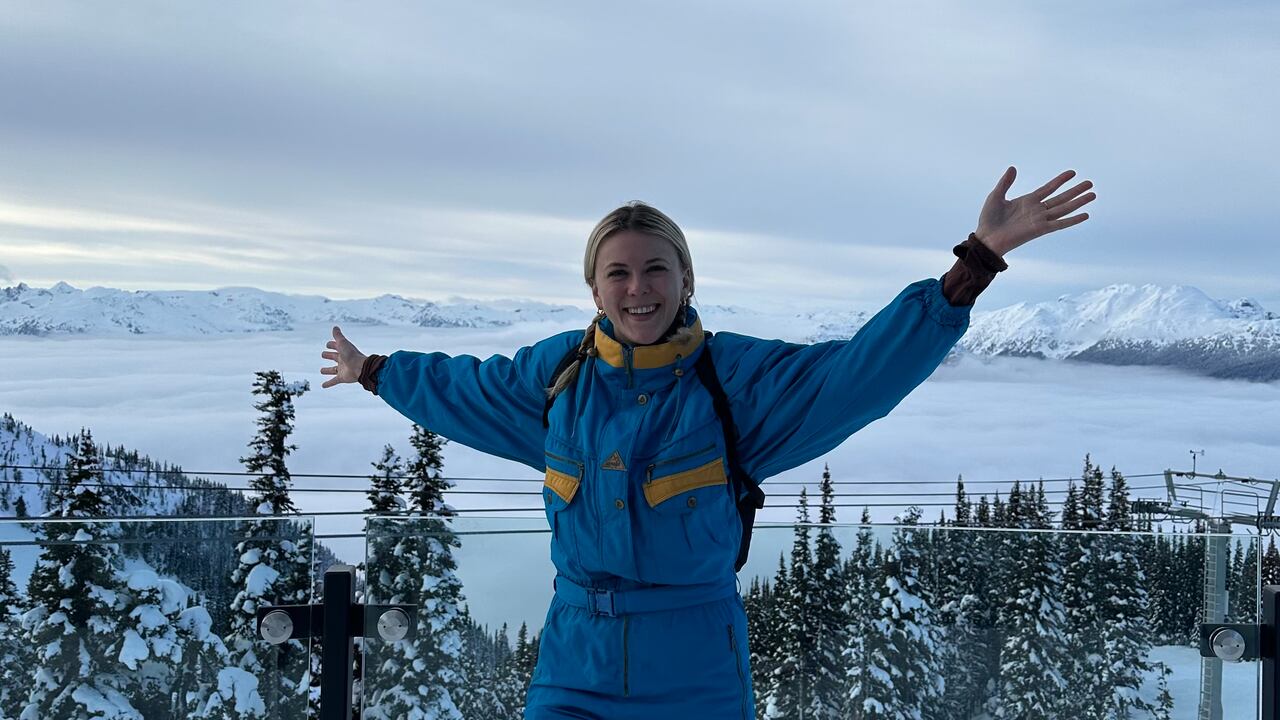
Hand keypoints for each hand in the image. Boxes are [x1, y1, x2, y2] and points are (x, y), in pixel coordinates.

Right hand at [320, 326, 367, 388]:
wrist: (360, 368)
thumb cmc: (352, 354)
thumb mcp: (343, 343)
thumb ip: (338, 336)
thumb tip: (335, 327)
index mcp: (344, 351)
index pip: (337, 346)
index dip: (332, 344)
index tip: (328, 344)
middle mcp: (343, 360)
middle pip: (334, 357)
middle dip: (329, 355)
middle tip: (323, 354)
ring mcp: (342, 369)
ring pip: (333, 370)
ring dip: (328, 370)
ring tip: (322, 370)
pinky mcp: (342, 377)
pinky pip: (334, 381)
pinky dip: (328, 383)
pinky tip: (323, 386)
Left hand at [975, 167, 1095, 256]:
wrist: (986, 239)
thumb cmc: (988, 220)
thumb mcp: (996, 196)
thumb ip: (1005, 183)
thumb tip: (1013, 168)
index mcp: (1028, 201)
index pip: (1049, 188)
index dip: (1060, 180)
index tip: (1072, 172)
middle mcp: (1037, 210)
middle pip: (1061, 198)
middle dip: (1076, 190)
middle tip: (1090, 183)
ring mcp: (1040, 220)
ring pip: (1064, 209)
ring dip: (1079, 202)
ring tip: (1093, 194)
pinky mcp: (1040, 230)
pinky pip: (1060, 224)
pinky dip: (1073, 220)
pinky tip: (1085, 214)